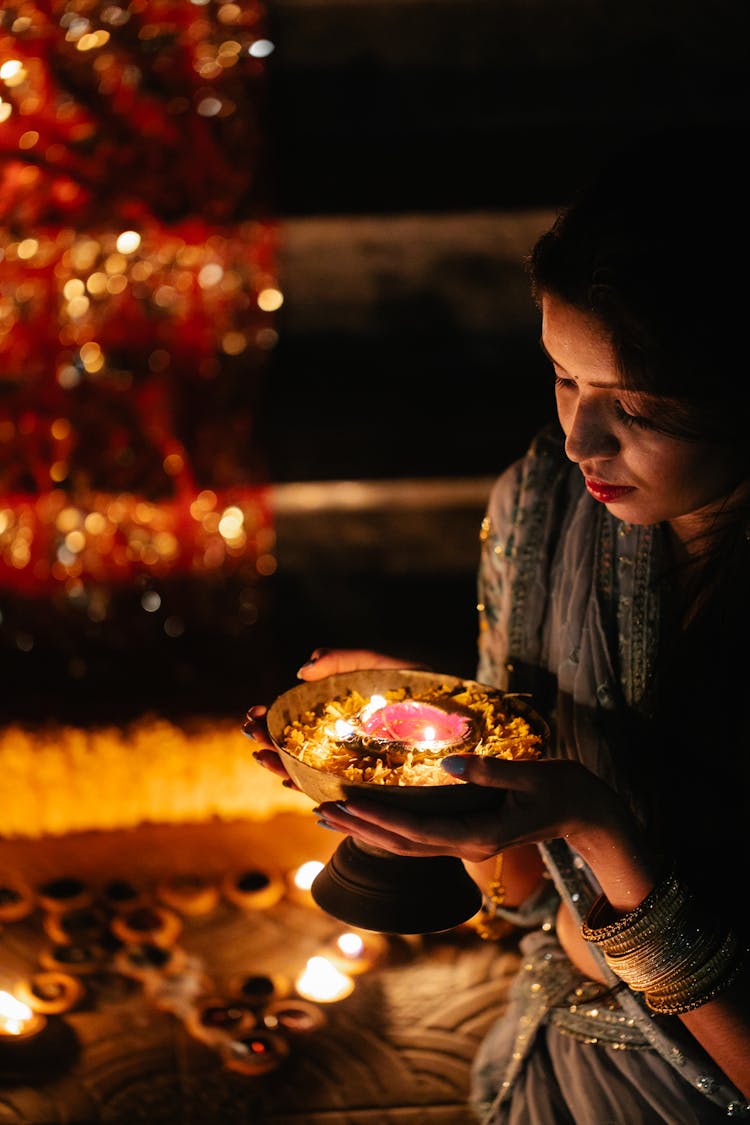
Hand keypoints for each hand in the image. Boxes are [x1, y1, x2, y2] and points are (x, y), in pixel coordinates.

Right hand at [243, 647, 421, 785]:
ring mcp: (359, 771)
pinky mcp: (378, 791)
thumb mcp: (382, 667)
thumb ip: (344, 660)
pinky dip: (317, 794)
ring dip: (283, 769)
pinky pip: (342, 798)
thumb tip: (302, 669)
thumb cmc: (425, 690)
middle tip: (252, 733)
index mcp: (342, 722)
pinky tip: (300, 790)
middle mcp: (345, 750)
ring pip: (310, 777)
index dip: (272, 722)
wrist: (468, 720)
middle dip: (270, 744)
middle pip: (296, 752)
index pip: (296, 726)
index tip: (253, 713)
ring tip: (264, 757)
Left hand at [311, 754, 635, 868]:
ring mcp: (466, 846)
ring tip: (330, 818)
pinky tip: (368, 820)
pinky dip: (387, 831)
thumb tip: (449, 762)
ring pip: (405, 847)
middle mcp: (467, 846)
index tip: (344, 804)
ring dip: (366, 832)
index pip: (417, 831)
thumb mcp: (532, 778)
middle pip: (401, 845)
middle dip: (359, 828)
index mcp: (479, 834)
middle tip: (319, 812)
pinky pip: (419, 841)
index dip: (378, 818)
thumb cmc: (565, 792)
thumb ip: (490, 772)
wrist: (588, 816)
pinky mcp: (467, 838)